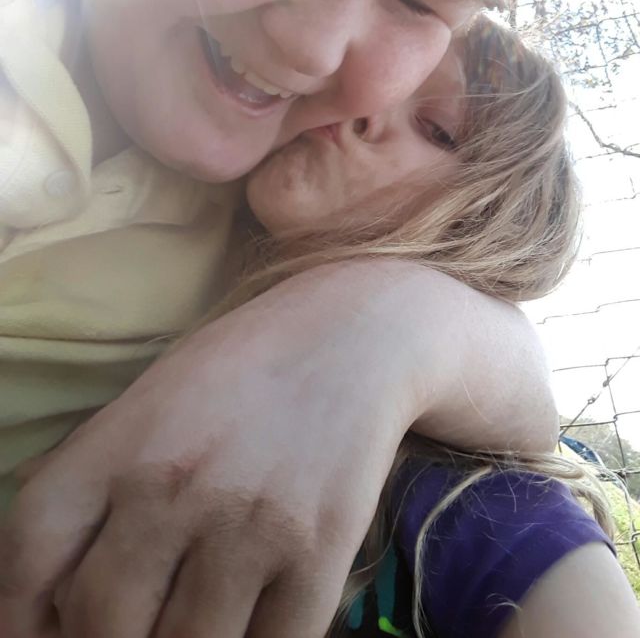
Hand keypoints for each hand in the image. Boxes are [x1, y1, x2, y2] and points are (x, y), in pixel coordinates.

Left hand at [0, 263, 416, 637]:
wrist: (351, 336)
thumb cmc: (241, 371)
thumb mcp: (149, 403)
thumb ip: (93, 485)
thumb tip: (51, 593)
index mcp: (118, 442)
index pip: (29, 556)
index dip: (22, 619)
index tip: (46, 632)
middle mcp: (174, 484)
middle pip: (101, 621)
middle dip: (110, 637)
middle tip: (140, 620)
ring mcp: (249, 522)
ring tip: (194, 614)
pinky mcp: (320, 551)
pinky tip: (252, 617)